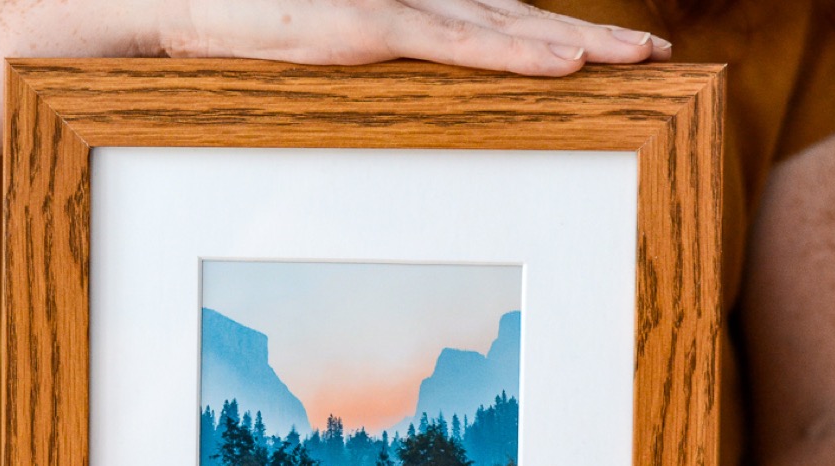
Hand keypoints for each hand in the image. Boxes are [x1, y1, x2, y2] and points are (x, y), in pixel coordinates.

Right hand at [145, 0, 670, 76]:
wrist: (177, 4)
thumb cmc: (243, 25)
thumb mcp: (322, 43)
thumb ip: (371, 56)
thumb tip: (399, 88)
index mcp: (406, 1)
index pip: (499, 18)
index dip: (556, 33)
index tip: (612, 51)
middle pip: (521, 17)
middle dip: (594, 35)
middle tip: (656, 52)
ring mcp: (394, 4)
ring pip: (507, 26)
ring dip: (577, 41)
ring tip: (640, 56)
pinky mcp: (369, 24)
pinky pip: (458, 43)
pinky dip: (515, 53)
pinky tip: (566, 63)